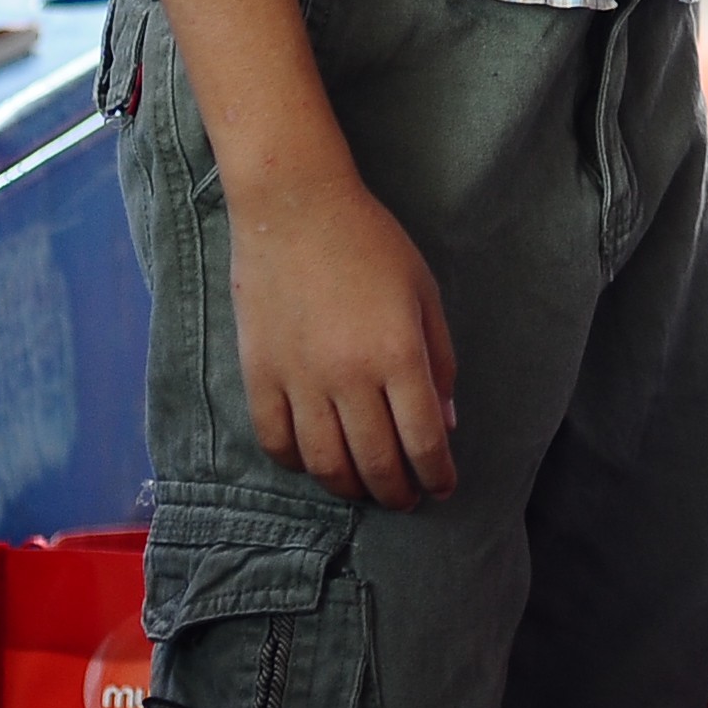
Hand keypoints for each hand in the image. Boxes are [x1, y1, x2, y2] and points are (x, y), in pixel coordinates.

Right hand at [228, 167, 460, 507]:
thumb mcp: (424, 292)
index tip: (443, 487)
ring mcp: (299, 380)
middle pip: (376, 462)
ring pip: (325, 464)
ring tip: (365, 488)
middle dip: (397, 492)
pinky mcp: (260, 376)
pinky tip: (316, 460)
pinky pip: (276, 442)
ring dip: (350, 488)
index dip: (437, 474)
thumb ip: (440, 359)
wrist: (294, 208)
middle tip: (407, 498)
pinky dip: (298, 463)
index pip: (424, 440)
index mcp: (398, 354)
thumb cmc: (370, 242)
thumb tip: (447, 421)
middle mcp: (349, 377)